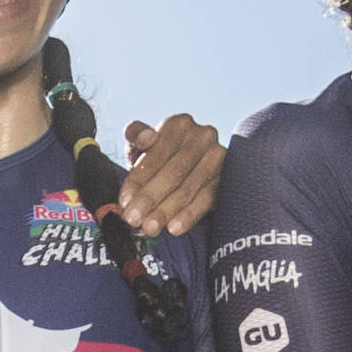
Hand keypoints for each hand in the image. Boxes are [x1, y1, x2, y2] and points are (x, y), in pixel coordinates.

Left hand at [116, 113, 224, 238]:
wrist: (189, 170)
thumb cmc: (159, 159)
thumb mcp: (142, 146)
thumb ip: (135, 136)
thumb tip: (145, 138)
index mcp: (179, 124)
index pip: (156, 154)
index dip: (138, 179)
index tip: (124, 202)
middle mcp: (202, 136)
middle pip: (173, 172)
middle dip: (150, 198)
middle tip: (133, 219)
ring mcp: (218, 156)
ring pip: (188, 187)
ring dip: (166, 210)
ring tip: (149, 228)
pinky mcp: (227, 178)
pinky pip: (207, 199)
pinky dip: (189, 215)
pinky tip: (174, 228)